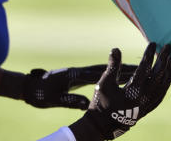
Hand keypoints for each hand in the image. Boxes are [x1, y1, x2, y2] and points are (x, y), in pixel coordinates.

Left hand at [14, 64, 137, 109]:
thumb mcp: (54, 99)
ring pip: (103, 70)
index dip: (116, 73)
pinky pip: (98, 74)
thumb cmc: (40, 94)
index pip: (99, 74)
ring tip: (135, 69)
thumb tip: (86, 104)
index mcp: (75, 76)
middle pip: (105, 68)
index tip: (131, 71)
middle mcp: (79, 71)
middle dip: (122, 68)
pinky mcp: (78, 76)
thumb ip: (69, 100)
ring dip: (117, 69)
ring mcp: (79, 72)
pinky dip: (110, 74)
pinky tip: (118, 76)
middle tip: (141, 66)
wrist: (29, 86)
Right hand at [69, 43, 170, 139]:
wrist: (102, 125)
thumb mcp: (104, 84)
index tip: (153, 43)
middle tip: (168, 46)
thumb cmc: (101, 103)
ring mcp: (147, 105)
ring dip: (168, 72)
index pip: (144, 69)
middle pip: (157, 76)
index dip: (149, 54)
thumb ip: (112, 66)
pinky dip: (166, 85)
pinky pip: (160, 96)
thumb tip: (116, 49)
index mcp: (132, 91)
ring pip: (162, 87)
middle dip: (163, 60)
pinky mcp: (147, 109)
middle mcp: (142, 98)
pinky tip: (168, 77)